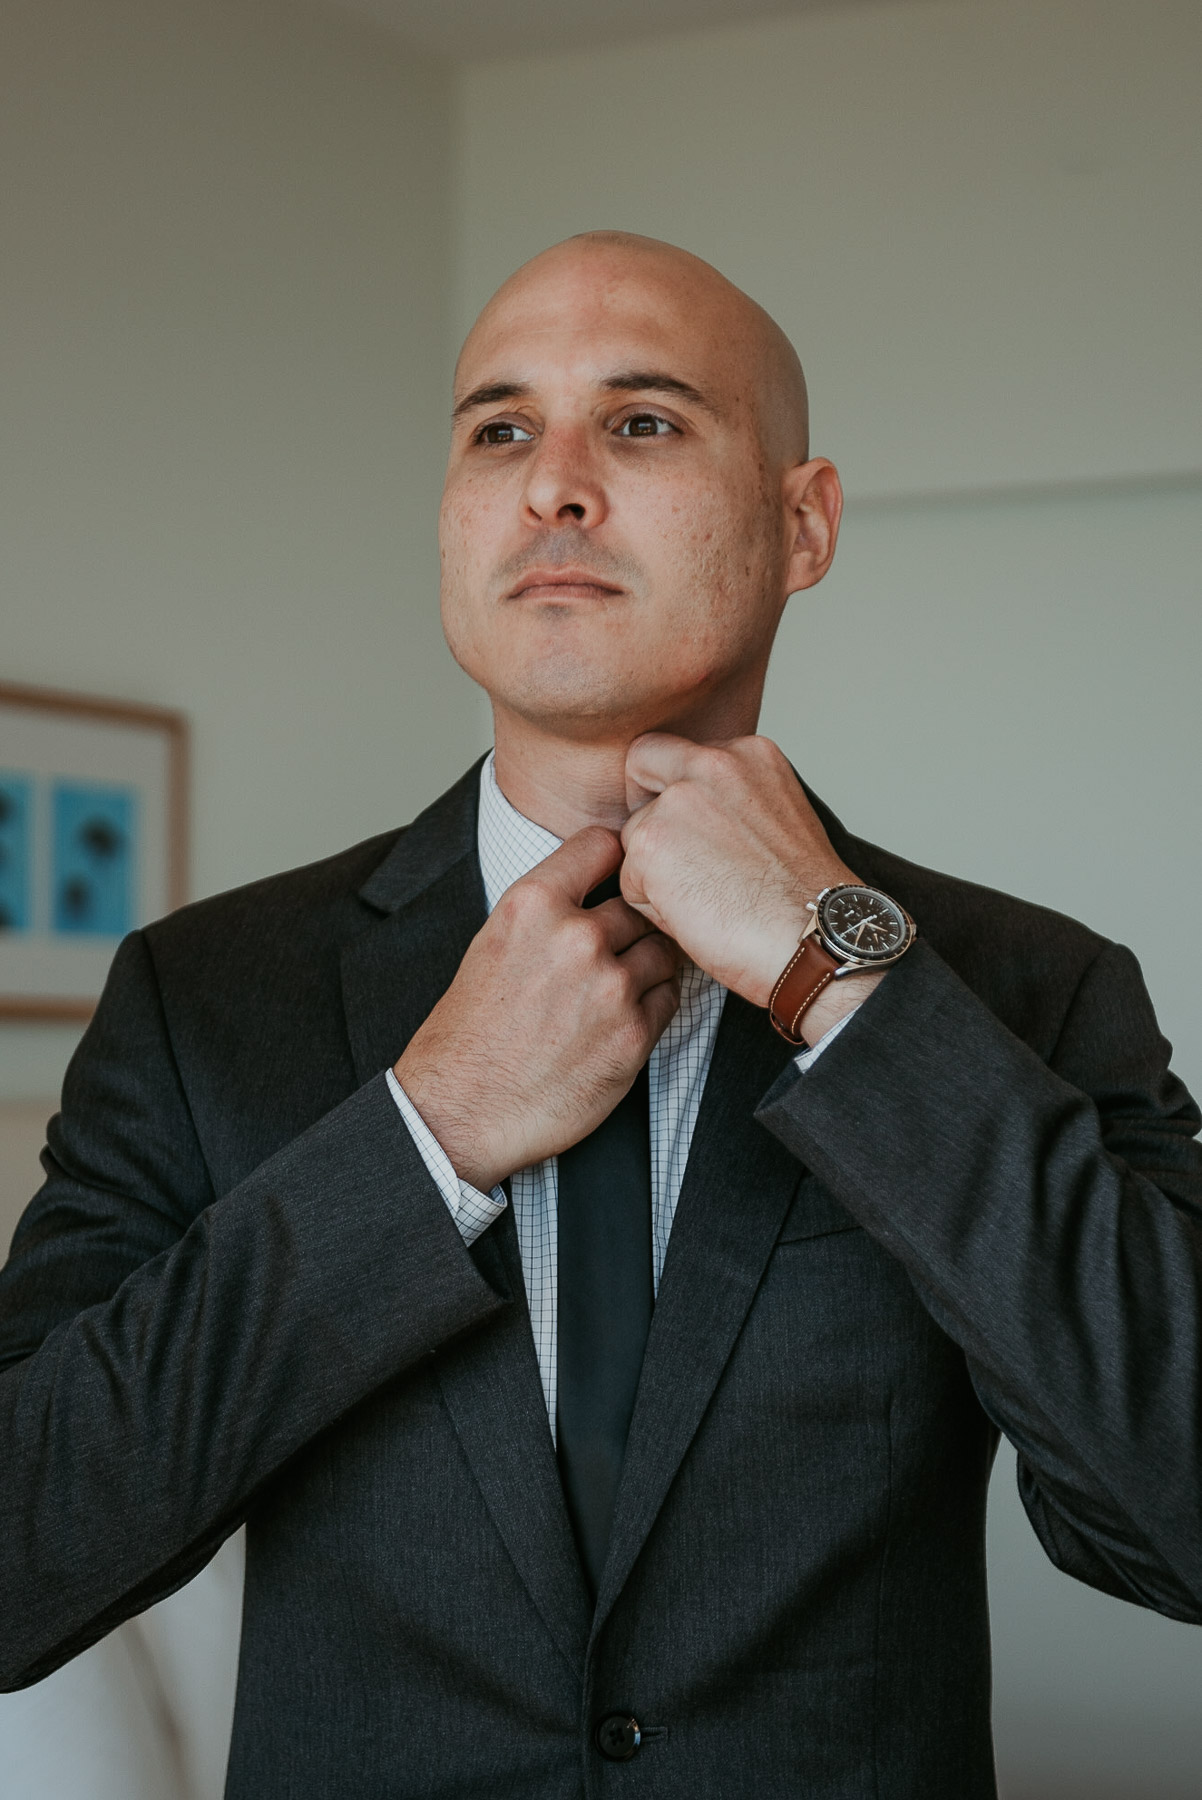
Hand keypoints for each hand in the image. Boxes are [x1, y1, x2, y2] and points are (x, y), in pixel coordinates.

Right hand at [394, 827, 681, 1191]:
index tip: (620, 873)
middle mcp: (576, 938)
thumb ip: (546, 910)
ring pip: (662, 951)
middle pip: (638, 904)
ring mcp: (611, 986)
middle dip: (629, 926)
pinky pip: (668, 999)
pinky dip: (652, 1006)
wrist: (460, 1111)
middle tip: (611, 952)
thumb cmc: (469, 1034)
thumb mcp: (492, 944)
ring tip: (612, 992)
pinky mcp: (634, 1035)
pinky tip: (618, 1021)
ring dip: (646, 966)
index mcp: (533, 905)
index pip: (604, 843)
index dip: (616, 858)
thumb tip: (595, 887)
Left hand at [620, 733, 883, 1036]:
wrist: (817, 940)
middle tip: (674, 857)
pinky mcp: (650, 840)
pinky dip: (654, 909)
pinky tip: (698, 919)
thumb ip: (731, 802)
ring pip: (633, 833)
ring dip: (655, 872)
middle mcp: (714, 762)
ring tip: (706, 902)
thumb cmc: (803, 904)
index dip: (674, 788)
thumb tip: (689, 823)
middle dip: (645, 805)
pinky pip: (629, 881)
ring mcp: (679, 798)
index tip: (691, 828)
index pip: (681, 751)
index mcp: (750, 755)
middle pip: (641, 764)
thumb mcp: (777, 823)